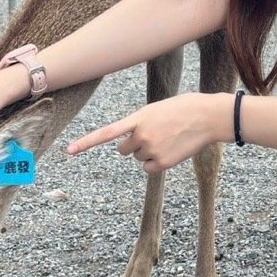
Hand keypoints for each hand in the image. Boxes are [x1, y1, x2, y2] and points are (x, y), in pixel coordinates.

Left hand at [67, 92, 229, 173]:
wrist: (208, 116)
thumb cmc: (184, 108)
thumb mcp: (157, 109)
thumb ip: (140, 123)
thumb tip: (131, 141)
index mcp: (138, 118)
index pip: (107, 133)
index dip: (86, 142)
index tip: (69, 151)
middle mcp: (142, 135)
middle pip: (124, 150)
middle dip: (133, 145)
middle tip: (154, 135)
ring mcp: (152, 150)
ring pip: (138, 158)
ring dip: (148, 152)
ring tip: (167, 139)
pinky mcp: (163, 163)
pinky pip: (149, 168)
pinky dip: (156, 163)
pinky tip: (171, 150)